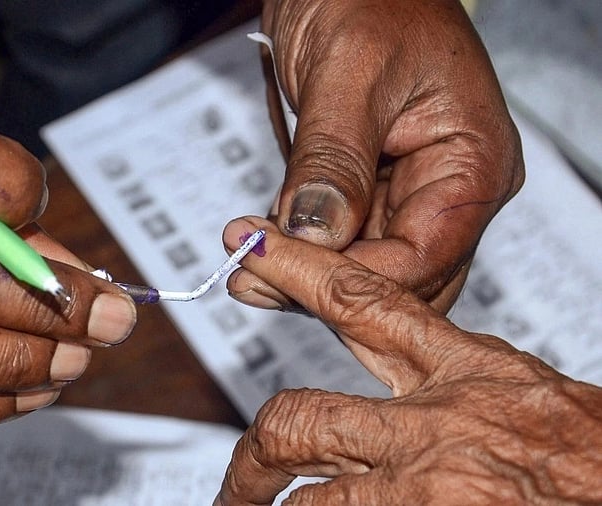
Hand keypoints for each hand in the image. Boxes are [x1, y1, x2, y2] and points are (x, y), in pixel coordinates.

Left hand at [215, 217, 601, 504]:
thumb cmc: (600, 462)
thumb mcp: (532, 398)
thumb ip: (469, 389)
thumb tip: (426, 394)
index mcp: (468, 371)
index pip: (359, 301)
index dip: (295, 269)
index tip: (250, 246)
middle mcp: (435, 423)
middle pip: (301, 415)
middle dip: (257, 447)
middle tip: (240, 475)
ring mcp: (424, 482)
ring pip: (306, 491)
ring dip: (270, 504)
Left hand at [232, 0, 523, 311]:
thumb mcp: (349, 74)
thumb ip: (334, 159)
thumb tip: (317, 236)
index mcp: (474, 164)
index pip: (420, 259)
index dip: (346, 277)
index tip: (274, 271)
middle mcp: (450, 188)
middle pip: (398, 276)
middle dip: (326, 286)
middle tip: (250, 277)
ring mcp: (411, 191)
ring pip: (366, 266)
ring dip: (306, 273)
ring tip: (245, 262)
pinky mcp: (371, 189)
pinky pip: (343, 239)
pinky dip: (303, 249)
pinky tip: (261, 246)